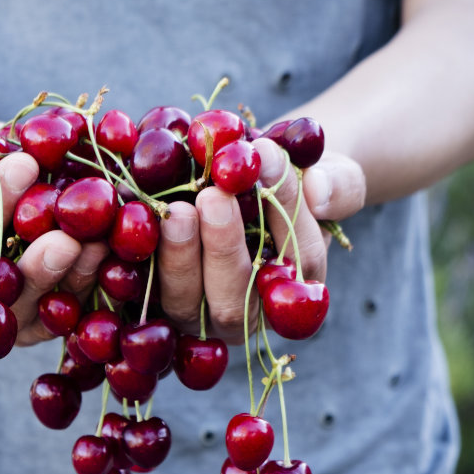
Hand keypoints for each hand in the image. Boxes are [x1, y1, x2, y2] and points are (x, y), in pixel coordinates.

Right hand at [0, 122, 107, 346]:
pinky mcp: (53, 309)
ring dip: (65, 274)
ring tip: (91, 240)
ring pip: (38, 302)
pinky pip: (72, 303)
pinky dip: (90, 276)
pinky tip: (109, 247)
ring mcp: (13, 309)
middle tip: (58, 230)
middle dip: (29, 258)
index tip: (5, 172)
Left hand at [155, 138, 364, 343]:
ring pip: (184, 303)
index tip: (268, 160)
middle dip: (224, 251)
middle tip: (214, 196)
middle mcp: (244, 313)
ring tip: (178, 209)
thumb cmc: (288, 180)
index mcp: (294, 290)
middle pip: (234, 304)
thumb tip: (320, 191)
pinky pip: (140, 290)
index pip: (295, 263)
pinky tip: (136, 220)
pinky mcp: (152, 298)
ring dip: (179, 257)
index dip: (285, 213)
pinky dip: (137, 258)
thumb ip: (337, 184)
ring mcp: (194, 312)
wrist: (240, 180)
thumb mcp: (328, 173)